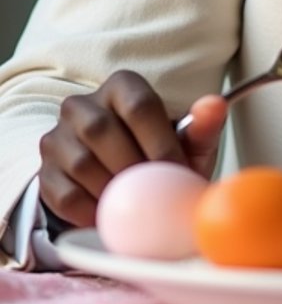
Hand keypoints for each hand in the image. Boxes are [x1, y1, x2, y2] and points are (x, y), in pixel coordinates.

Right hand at [38, 73, 227, 227]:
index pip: (138, 104)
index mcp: (121, 86)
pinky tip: (110, 216)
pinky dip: (91, 212)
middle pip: (103, 130)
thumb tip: (214, 104)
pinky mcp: (45, 173)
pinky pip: (64, 195)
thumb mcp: (187, 142)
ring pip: (81, 163)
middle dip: (133, 167)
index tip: (176, 170)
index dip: (160, 141)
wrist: (124, 185)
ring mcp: (58, 138)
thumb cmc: (159, 156)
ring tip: (134, 204)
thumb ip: (203, 125)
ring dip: (112, 190)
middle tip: (154, 191)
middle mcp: (82, 105)